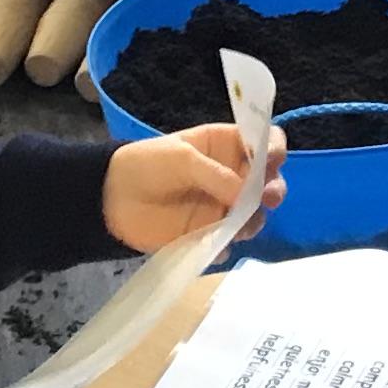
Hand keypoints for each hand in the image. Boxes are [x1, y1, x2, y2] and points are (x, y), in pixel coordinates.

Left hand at [104, 124, 286, 252]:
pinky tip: (214, 244)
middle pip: (269, 182)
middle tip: (266, 198)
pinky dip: (227, 245)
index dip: (275, 149)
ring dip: (253, 220)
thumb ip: (215, 174)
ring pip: (255, 216)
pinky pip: (230, 243)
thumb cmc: (146, 164)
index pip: (265, 142)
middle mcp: (233, 176)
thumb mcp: (181, 158)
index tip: (272, 160)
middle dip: (273, 190)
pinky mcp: (210, 234)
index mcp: (227, 146)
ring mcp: (223, 207)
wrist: (112, 199)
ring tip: (236, 224)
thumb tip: (247, 197)